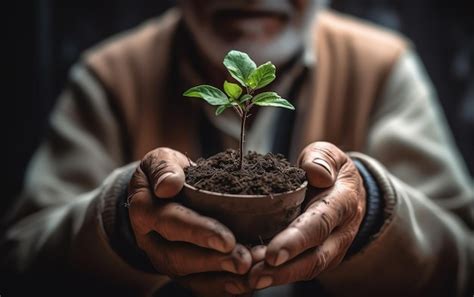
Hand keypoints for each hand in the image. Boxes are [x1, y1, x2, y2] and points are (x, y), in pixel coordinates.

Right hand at [127, 147, 251, 295]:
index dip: (199, 232)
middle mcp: (152, 242)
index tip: (227, 239)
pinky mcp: (182, 272)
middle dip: (215, 261)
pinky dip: (225, 288)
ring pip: (192, 278)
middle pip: (180, 258)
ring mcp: (166, 260)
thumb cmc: (167, 174)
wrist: (161, 194)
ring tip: (252, 270)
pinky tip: (247, 283)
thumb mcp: (160, 160)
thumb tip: (168, 185)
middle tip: (245, 261)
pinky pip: (202, 286)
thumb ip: (164, 168)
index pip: (171, 222)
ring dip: (224, 278)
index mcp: (145, 211)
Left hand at [248, 142, 365, 288]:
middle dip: (284, 270)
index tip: (274, 254)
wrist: (348, 192)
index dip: (297, 241)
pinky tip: (250, 277)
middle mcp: (340, 233)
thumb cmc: (331, 170)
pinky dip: (276, 275)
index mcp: (343, 203)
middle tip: (254, 276)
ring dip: (277, 277)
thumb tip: (316, 173)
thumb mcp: (330, 155)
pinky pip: (298, 270)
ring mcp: (331, 250)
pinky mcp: (318, 258)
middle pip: (314, 258)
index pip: (320, 224)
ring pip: (306, 269)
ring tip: (248, 280)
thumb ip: (321, 159)